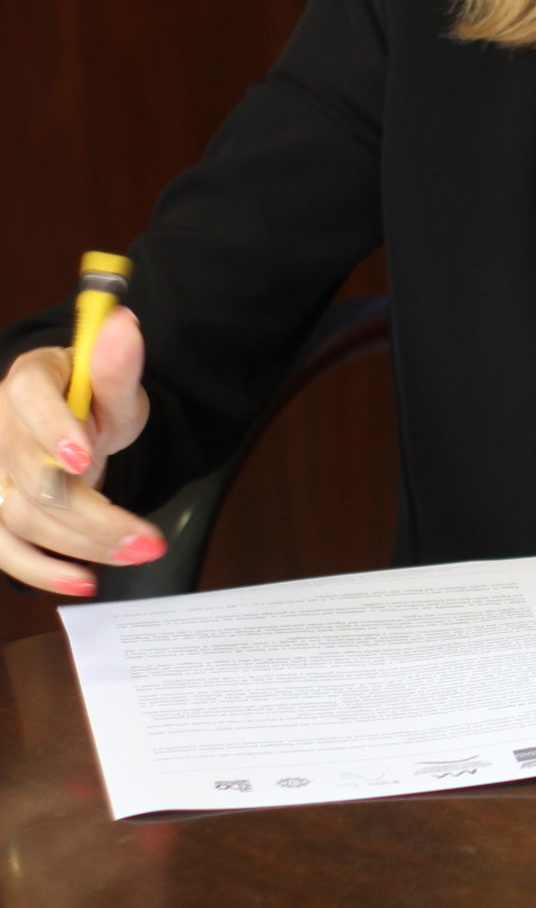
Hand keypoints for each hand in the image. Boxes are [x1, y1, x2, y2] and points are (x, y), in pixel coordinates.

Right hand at [0, 307, 162, 596]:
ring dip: (82, 544)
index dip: (51, 429)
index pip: (27, 399)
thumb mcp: (118, 385)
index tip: (85, 458)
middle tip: (149, 539)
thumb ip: (119, 364)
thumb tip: (123, 324)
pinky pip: (4, 548)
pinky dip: (41, 570)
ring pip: (22, 517)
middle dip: (93, 513)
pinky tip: (83, 583)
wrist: (78, 427)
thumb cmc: (96, 403)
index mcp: (28, 381)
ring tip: (138, 554)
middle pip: (33, 475)